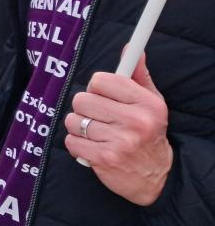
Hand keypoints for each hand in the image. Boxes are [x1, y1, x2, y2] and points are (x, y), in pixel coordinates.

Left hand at [63, 54, 172, 205]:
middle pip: (82, 99)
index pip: (100, 81)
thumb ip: (138, 75)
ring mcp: (120, 141)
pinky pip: (71, 141)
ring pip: (73, 120)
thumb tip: (130, 48)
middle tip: (99, 117)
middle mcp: (135, 121)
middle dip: (85, 108)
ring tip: (96, 133)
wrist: (154, 176)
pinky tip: (92, 147)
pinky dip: (77, 144)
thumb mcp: (150, 103)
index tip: (104, 97)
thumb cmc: (148, 133)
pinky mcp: (104, 158)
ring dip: (79, 127)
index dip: (96, 88)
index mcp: (147, 104)